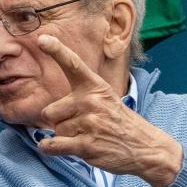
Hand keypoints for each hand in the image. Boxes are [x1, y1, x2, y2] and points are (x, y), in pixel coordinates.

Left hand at [35, 34, 182, 186]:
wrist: (145, 146)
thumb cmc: (118, 122)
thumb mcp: (105, 98)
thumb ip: (81, 95)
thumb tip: (51, 104)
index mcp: (95, 87)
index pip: (73, 64)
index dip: (57, 50)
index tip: (42, 38)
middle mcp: (91, 101)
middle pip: (50, 111)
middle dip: (59, 121)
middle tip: (81, 125)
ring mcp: (89, 122)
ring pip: (55, 129)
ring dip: (65, 136)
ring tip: (86, 136)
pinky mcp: (87, 144)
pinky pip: (53, 144)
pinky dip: (49, 148)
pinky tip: (53, 147)